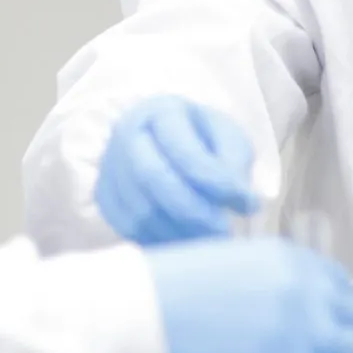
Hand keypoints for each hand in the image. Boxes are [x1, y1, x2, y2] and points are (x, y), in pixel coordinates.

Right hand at [94, 96, 256, 244]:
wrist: (165, 142)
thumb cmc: (203, 139)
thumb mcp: (228, 138)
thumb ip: (236, 165)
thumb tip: (245, 203)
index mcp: (161, 111)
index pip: (184, 151)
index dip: (216, 183)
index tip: (247, 205)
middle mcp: (126, 133)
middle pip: (152, 178)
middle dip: (193, 213)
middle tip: (224, 232)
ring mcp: (110, 165)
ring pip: (140, 210)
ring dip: (179, 233)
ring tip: (209, 241)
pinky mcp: (104, 195)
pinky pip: (129, 229)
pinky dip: (161, 241)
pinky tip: (186, 242)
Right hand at [146, 237, 352, 352]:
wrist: (142, 314)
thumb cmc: (169, 288)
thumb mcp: (230, 265)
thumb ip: (268, 285)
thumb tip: (286, 314)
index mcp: (288, 257)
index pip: (338, 283)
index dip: (333, 307)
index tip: (323, 324)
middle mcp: (306, 287)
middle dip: (342, 337)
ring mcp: (304, 328)